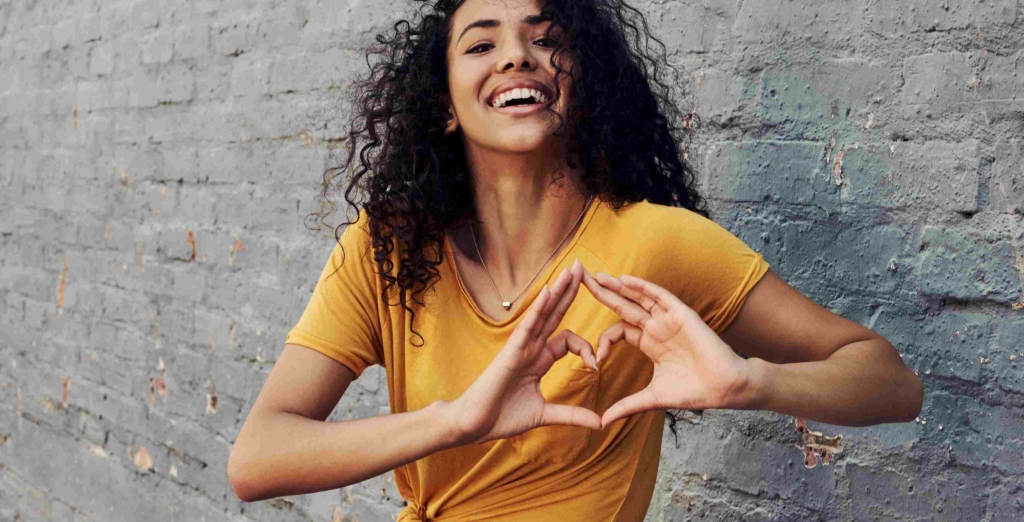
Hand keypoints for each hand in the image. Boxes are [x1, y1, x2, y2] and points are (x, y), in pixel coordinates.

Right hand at [442, 260, 600, 446]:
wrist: (474, 425)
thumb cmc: (502, 417)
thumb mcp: (545, 415)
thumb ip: (571, 415)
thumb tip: (599, 423)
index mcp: (539, 360)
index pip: (569, 340)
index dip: (587, 348)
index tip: (596, 366)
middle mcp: (531, 348)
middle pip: (555, 313)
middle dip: (570, 291)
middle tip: (585, 268)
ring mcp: (521, 347)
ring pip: (544, 313)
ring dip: (559, 290)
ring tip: (574, 269)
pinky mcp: (511, 351)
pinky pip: (528, 325)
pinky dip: (539, 308)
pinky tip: (549, 290)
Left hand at [582, 270, 754, 427]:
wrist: (724, 388)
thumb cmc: (694, 391)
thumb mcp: (652, 398)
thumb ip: (627, 406)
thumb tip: (602, 422)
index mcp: (649, 343)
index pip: (619, 331)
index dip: (603, 341)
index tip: (595, 360)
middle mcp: (656, 328)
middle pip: (623, 306)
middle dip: (601, 293)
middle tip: (579, 279)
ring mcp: (668, 319)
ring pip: (638, 297)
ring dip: (618, 286)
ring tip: (596, 276)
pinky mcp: (681, 314)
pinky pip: (659, 296)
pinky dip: (642, 287)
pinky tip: (623, 280)